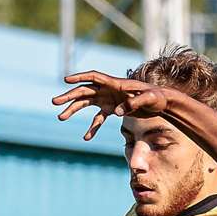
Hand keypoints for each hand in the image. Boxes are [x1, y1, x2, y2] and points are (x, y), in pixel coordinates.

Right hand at [53, 71, 171, 140]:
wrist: (162, 102)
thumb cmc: (156, 97)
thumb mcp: (148, 99)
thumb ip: (134, 103)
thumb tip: (118, 112)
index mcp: (116, 84)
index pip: (94, 77)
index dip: (80, 77)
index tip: (66, 80)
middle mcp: (109, 90)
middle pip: (85, 91)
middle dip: (69, 96)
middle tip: (55, 102)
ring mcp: (110, 99)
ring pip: (87, 104)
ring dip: (74, 110)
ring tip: (60, 117)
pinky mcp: (114, 109)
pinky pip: (99, 118)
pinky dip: (92, 127)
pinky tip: (86, 138)